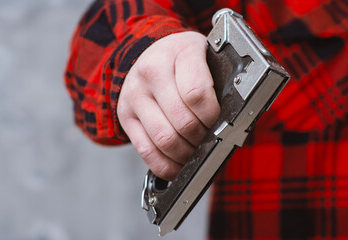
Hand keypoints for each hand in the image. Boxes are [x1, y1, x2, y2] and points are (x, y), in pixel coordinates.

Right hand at [117, 31, 219, 180]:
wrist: (150, 55)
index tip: (221, 123)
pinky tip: (179, 164)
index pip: (196, 93)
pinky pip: (146, 151)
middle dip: (202, 139)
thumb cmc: (183, 60)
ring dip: (186, 155)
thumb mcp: (205, 57)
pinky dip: (167, 166)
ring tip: (197, 153)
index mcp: (178, 53)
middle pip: (182, 122)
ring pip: (165, 139)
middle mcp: (151, 73)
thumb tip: (231, 120)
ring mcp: (135, 96)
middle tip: (211, 140)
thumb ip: (218, 82)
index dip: (212, 116)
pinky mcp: (126, 116)